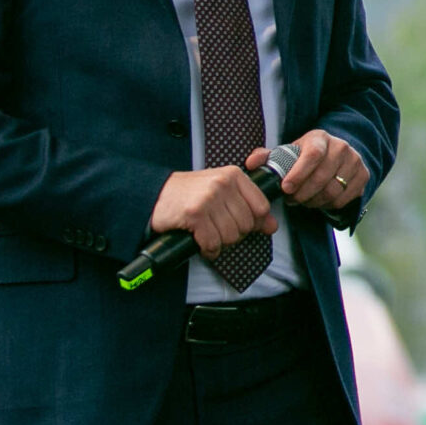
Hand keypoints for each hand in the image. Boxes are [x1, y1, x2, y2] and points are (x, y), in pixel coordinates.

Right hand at [148, 165, 276, 258]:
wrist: (153, 195)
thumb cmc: (189, 195)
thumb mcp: (222, 194)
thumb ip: (248, 206)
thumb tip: (272, 226)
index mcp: (234, 175)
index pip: (261, 207)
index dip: (253, 222)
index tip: (237, 224)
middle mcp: (224, 183)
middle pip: (246, 225)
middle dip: (232, 234)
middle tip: (216, 230)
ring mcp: (209, 198)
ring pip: (231, 235)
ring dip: (219, 242)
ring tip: (207, 234)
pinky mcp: (195, 213)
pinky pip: (212, 242)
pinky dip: (208, 249)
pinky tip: (200, 242)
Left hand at [267, 131, 366, 211]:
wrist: (338, 154)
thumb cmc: (306, 156)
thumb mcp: (288, 152)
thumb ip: (267, 157)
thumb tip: (250, 164)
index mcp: (320, 138)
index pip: (312, 155)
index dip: (299, 174)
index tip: (286, 188)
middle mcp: (341, 147)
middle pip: (322, 177)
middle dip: (303, 193)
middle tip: (292, 200)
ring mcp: (355, 161)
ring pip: (333, 190)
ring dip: (314, 201)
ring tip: (304, 200)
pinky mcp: (363, 175)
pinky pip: (344, 198)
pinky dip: (329, 204)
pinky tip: (319, 201)